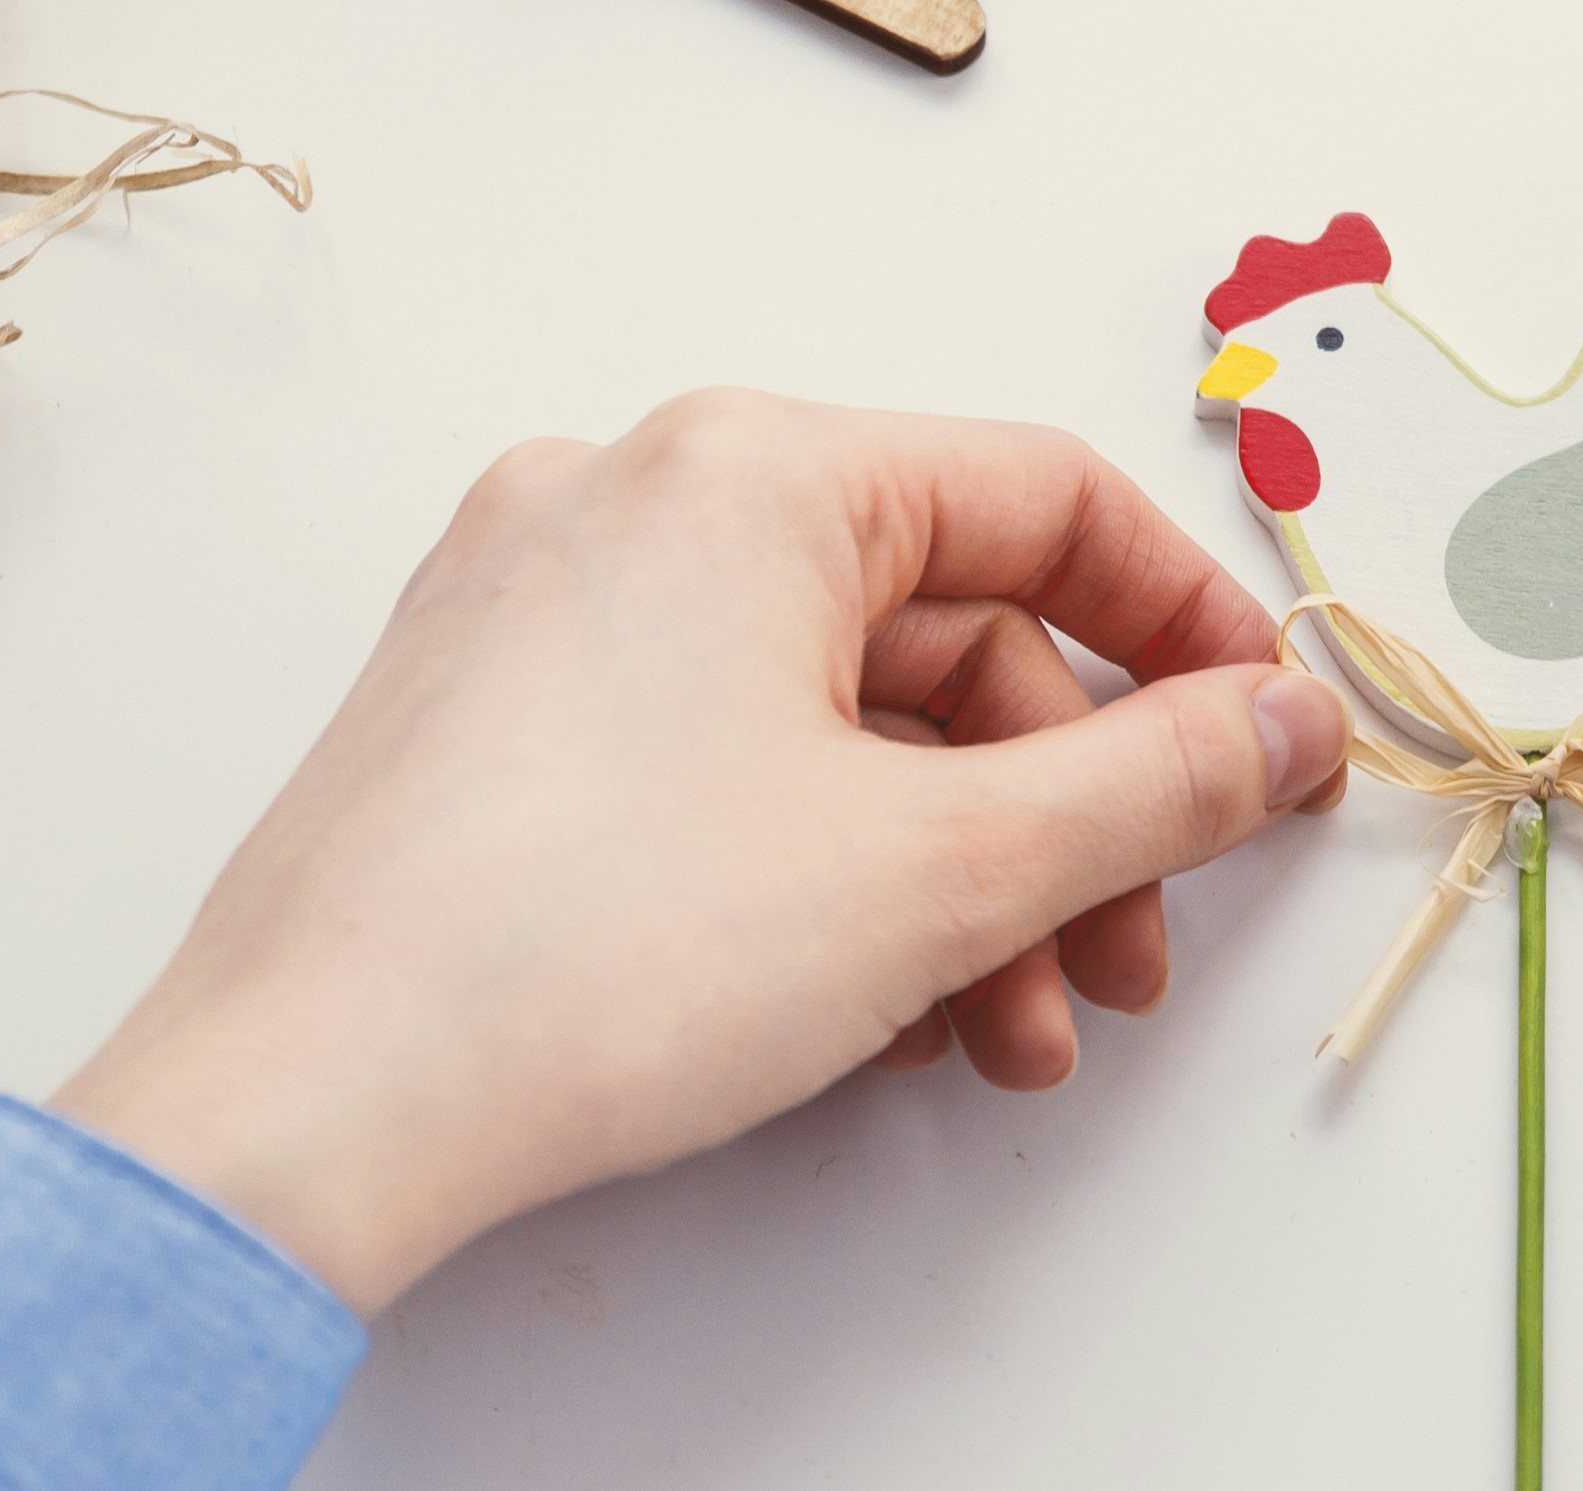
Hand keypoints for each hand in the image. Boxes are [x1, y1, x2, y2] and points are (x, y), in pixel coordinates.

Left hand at [52, 391, 1347, 1312]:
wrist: (301, 1113)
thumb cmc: (588, 956)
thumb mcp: (945, 867)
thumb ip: (1155, 783)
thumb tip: (1281, 727)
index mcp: (748, 469)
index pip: (1045, 497)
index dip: (1189, 628)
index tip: (1263, 742)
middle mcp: (633, 496)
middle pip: (941, 629)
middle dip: (1060, 820)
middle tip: (1124, 958)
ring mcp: (540, 605)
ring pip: (830, 716)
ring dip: (951, 878)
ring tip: (999, 1036)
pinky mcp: (485, 717)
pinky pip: (718, 757)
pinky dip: (822, 869)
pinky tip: (870, 1014)